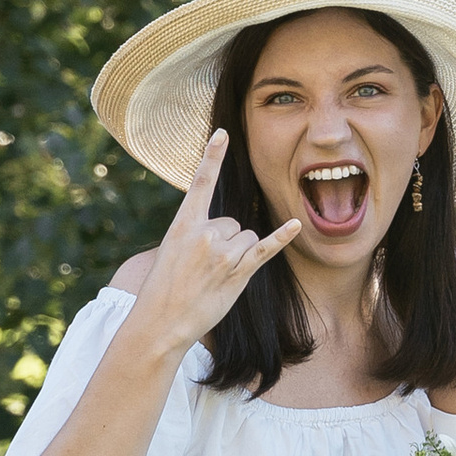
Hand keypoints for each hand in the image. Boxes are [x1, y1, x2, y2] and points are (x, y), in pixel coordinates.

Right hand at [126, 131, 305, 360]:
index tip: (223, 134)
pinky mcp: (238, 272)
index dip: (212, 156)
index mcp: (183, 224)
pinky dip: (281, 237)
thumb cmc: (165, 288)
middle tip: (204, 268)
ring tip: (216, 276)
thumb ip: (195, 233)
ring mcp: (222, 254)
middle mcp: (205, 234)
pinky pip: (265, 248)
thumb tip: (226, 228)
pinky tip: (295, 224)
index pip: (201, 183)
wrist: (161, 322)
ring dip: (239, 255)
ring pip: (247, 238)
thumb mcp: (171, 251)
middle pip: (233, 222)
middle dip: (225, 242)